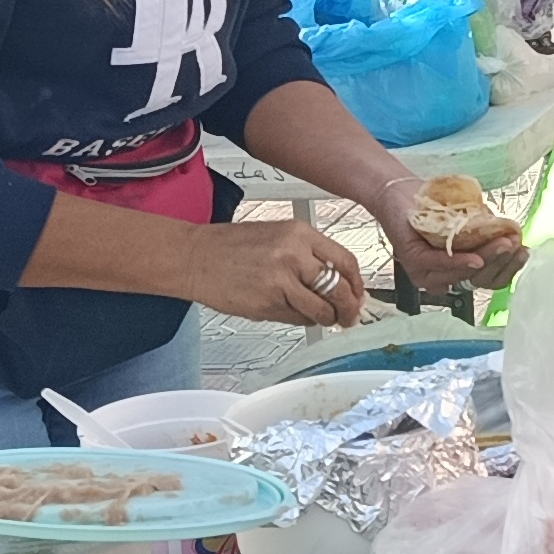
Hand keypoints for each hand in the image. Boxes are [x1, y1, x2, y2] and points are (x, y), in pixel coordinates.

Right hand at [185, 217, 368, 326]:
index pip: (346, 261)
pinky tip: (293, 313)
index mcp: (300, 233)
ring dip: (326, 319)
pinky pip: (297, 319)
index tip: (358, 295)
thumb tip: (338, 282)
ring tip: (322, 318)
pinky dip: (301, 320)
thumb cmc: (232, 247)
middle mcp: (294, 254)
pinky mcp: (266, 303)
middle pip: (340, 289)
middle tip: (348, 316)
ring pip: (321, 310)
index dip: (357, 284)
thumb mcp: (277, 236)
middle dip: (349, 308)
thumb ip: (309, 256)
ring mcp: (281, 280)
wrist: (194, 256)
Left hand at [380, 201, 525, 302]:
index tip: (524, 250)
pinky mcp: (413, 262)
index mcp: (460, 272)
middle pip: (479, 280)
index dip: (510, 268)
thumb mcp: (471, 221)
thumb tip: (515, 236)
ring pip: (462, 274)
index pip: (491, 280)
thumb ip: (488, 233)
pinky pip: (439, 266)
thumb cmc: (437, 208)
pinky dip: (458, 263)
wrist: (403, 193)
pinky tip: (475, 259)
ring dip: (486, 260)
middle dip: (501, 262)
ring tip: (503, 245)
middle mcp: (444, 279)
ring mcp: (427, 274)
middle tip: (515, 245)